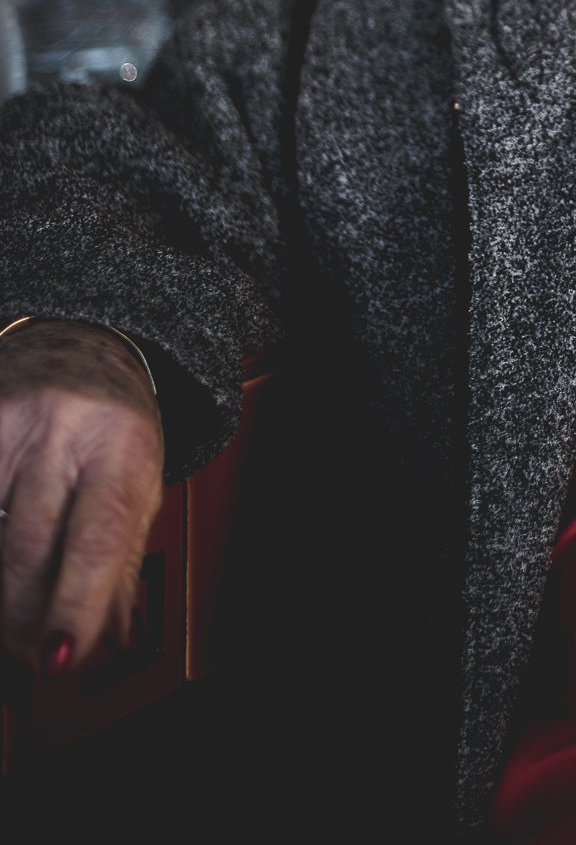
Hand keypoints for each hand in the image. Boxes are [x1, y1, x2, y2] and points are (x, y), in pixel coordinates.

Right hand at [0, 319, 163, 677]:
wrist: (84, 342)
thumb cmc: (115, 424)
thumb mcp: (140, 482)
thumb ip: (124, 560)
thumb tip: (113, 637)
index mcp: (122, 444)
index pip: (99, 535)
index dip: (76, 603)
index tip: (62, 655)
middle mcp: (63, 428)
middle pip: (28, 543)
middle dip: (24, 615)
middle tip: (32, 652)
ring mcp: (7, 422)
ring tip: (11, 619)